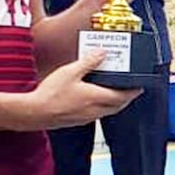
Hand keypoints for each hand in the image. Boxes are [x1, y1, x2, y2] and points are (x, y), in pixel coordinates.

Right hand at [21, 51, 140, 128]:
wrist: (34, 113)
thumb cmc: (51, 94)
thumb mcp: (70, 72)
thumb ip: (88, 62)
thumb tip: (102, 53)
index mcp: (96, 97)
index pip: (122, 96)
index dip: (133, 92)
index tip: (140, 87)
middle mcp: (95, 110)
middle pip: (117, 106)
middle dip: (126, 98)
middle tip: (130, 90)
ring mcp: (86, 117)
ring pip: (108, 111)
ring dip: (114, 103)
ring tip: (115, 93)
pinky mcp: (78, 121)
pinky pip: (97, 114)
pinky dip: (102, 107)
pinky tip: (94, 100)